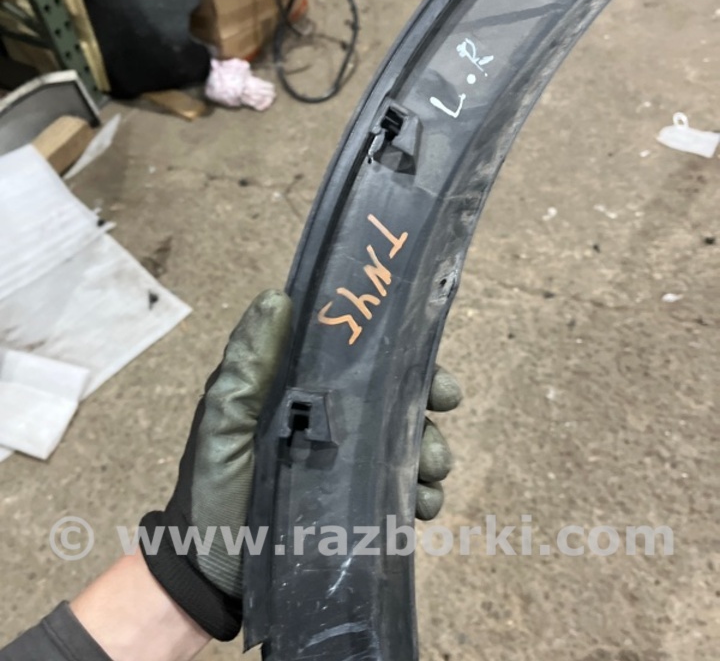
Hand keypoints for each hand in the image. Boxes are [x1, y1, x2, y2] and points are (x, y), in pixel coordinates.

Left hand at [141, 290, 459, 640]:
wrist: (215, 575)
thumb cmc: (214, 488)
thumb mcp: (224, 421)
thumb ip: (248, 365)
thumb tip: (278, 297)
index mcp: (307, 393)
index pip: (363, 362)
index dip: (403, 360)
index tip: (431, 374)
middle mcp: (335, 422)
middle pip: (398, 402)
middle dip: (428, 408)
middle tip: (440, 416)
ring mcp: (351, 466)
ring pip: (410, 446)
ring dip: (431, 454)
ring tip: (430, 476)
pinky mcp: (360, 508)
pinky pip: (405, 494)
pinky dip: (422, 496)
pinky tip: (422, 507)